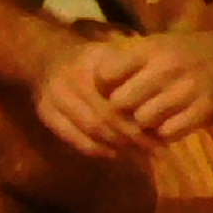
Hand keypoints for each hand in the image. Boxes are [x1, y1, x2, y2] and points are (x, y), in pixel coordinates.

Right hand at [31, 36, 158, 161]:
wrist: (48, 58)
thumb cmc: (92, 61)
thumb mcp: (114, 57)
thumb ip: (134, 76)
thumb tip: (166, 106)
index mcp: (93, 61)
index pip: (121, 97)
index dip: (141, 117)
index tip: (162, 130)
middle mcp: (72, 77)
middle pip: (106, 116)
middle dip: (133, 136)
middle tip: (156, 150)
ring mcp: (55, 97)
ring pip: (91, 130)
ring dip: (118, 145)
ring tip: (141, 154)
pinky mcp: (46, 113)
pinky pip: (74, 139)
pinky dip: (97, 150)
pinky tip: (115, 153)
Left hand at [100, 32, 212, 145]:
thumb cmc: (197, 50)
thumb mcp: (163, 43)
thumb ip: (133, 59)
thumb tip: (95, 78)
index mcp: (152, 48)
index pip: (106, 73)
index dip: (104, 87)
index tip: (112, 91)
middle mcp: (165, 68)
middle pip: (120, 103)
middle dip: (123, 111)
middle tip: (132, 111)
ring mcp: (185, 90)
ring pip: (142, 121)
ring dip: (145, 124)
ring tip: (155, 118)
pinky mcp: (203, 111)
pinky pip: (168, 133)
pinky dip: (167, 133)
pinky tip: (173, 124)